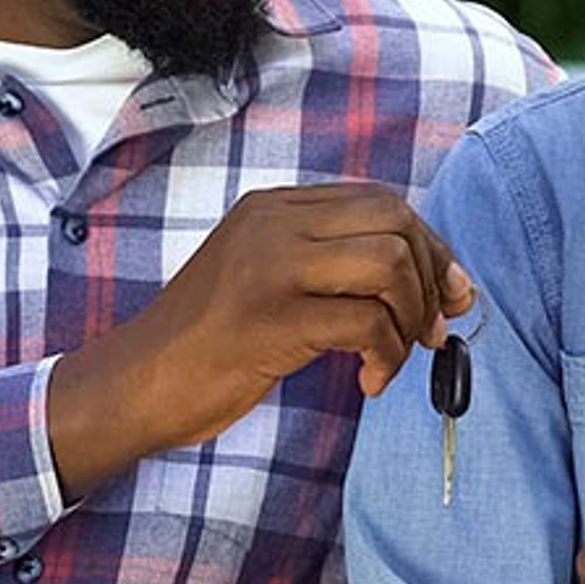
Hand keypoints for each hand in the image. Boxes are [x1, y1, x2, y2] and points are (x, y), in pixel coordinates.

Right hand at [50, 181, 471, 487]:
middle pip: (394, 221)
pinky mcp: (274, 319)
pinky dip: (387, 357)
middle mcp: (274, 223)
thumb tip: (427, 282)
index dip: (429, 246)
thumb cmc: (207, 344)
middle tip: (432, 329)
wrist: (137, 382)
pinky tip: (371, 381)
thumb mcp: (263, 279)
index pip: (379, 201)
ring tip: (397, 357)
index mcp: (273, 208)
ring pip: (388, 264)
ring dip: (411, 319)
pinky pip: (367, 323)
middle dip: (432, 276)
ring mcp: (272, 267)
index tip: (447, 294)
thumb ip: (326, 265)